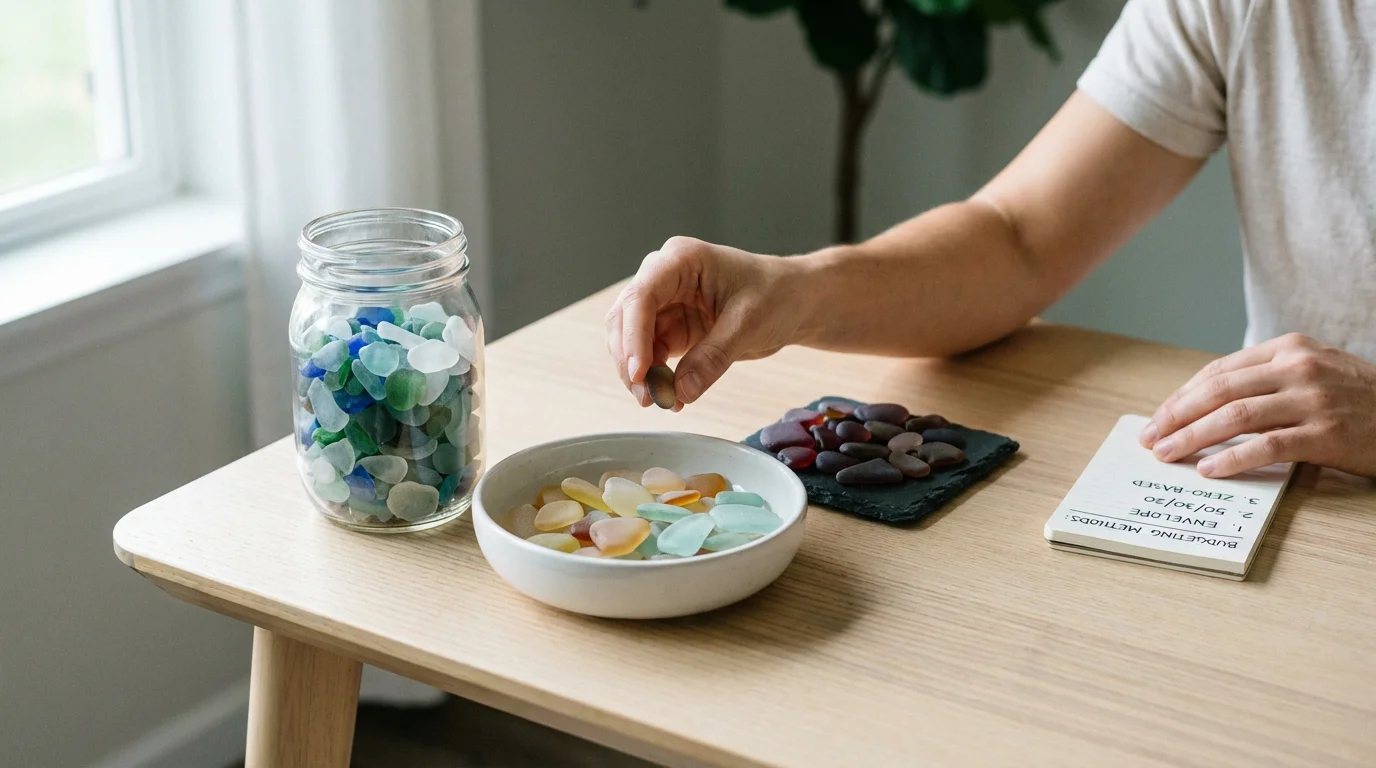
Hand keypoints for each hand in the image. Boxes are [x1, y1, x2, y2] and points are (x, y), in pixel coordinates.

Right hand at [605, 236, 800, 406]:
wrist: (796, 301)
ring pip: (631, 340)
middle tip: (646, 396)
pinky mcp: (672, 327)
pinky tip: (669, 396)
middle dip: (630, 359)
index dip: (634, 336)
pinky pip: (649, 354)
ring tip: (658, 400)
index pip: (642, 296)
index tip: (638, 372)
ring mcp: (665, 303)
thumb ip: (713, 356)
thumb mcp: (749, 323)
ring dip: (638, 372)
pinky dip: (654, 377)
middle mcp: (665, 278)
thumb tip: (681, 390)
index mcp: (681, 260)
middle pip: (625, 318)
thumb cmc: (778, 294)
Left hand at [1140, 333, 1375, 477]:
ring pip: (1235, 416)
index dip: (1182, 396)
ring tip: (1168, 455)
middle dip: (1176, 416)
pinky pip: (1267, 446)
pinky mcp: (1326, 433)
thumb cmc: (1358, 399)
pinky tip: (1209, 470)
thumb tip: (1206, 407)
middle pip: (1219, 390)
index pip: (1219, 371)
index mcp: (1288, 348)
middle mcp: (1297, 367)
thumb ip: (1268, 379)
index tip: (1158, 418)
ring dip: (1193, 437)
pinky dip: (1233, 459)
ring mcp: (1312, 399)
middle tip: (1150, 438)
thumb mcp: (1314, 371)